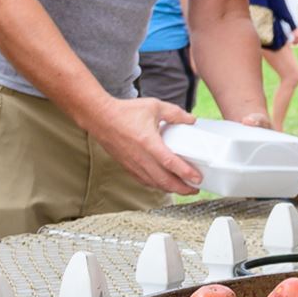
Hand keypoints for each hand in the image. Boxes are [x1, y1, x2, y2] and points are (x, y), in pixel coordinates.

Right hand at [90, 96, 204, 194]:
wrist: (100, 117)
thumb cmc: (125, 112)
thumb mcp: (154, 106)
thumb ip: (175, 113)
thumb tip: (191, 120)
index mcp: (149, 143)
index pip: (171, 163)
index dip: (186, 173)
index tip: (198, 179)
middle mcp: (141, 157)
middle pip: (165, 181)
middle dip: (182, 189)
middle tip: (195, 189)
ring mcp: (134, 164)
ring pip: (155, 184)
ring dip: (171, 189)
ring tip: (183, 188)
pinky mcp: (128, 167)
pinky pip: (145, 181)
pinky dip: (157, 186)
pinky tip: (165, 184)